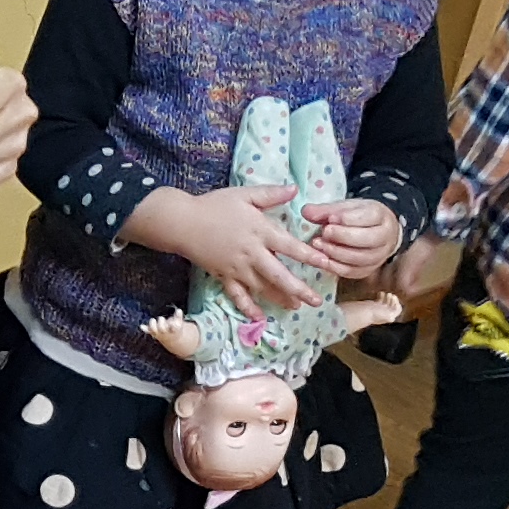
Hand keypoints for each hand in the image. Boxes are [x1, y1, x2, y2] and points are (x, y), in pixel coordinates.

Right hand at [134, 181, 326, 307]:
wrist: (181, 222)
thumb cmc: (214, 205)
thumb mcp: (244, 194)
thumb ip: (271, 194)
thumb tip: (295, 189)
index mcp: (260, 231)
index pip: (290, 246)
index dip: (310, 256)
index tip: (326, 264)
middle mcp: (251, 253)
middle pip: (279, 275)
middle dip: (299, 289)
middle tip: (316, 301)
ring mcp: (237, 268)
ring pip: (262, 288)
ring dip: (279, 299)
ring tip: (295, 307)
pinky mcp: (224, 276)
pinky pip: (237, 295)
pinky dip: (248, 308)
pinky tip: (259, 318)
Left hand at [302, 196, 407, 279]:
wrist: (372, 232)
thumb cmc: (357, 217)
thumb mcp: (344, 208)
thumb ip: (326, 210)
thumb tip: (306, 211)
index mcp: (381, 216)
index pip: (368, 217)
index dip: (347, 219)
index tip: (330, 219)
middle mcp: (385, 237)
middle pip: (366, 240)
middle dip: (342, 237)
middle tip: (324, 233)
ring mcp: (379, 256)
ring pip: (359, 258)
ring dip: (336, 253)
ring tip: (318, 245)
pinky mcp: (368, 270)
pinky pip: (351, 272)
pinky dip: (335, 266)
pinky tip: (321, 259)